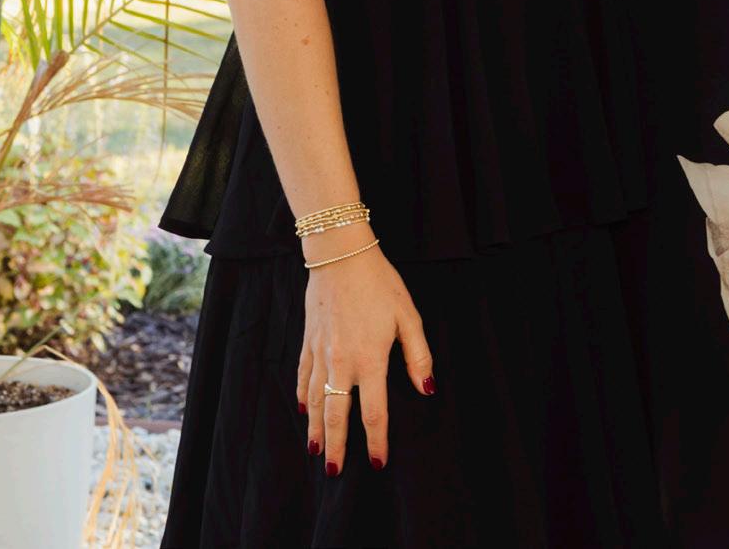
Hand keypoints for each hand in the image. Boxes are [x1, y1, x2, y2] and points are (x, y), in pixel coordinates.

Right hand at [295, 241, 433, 475]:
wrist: (341, 257)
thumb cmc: (381, 285)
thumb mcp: (409, 317)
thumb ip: (418, 357)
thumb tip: (427, 390)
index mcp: (370, 361)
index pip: (373, 412)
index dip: (376, 440)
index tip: (376, 463)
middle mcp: (340, 364)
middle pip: (336, 415)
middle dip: (336, 446)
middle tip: (333, 472)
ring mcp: (320, 354)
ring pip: (314, 401)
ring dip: (315, 428)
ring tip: (314, 451)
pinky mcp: (308, 342)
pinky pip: (302, 377)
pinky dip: (302, 397)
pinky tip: (302, 410)